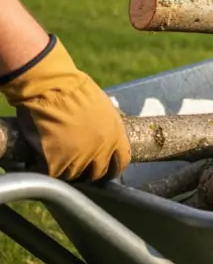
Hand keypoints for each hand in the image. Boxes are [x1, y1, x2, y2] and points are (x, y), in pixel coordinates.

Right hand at [0, 36, 130, 182]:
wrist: (51, 88)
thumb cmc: (75, 91)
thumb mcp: (104, 108)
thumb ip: (108, 127)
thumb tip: (105, 136)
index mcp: (116, 137)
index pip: (121, 162)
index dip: (112, 167)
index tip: (105, 168)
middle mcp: (101, 151)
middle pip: (97, 173)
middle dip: (88, 170)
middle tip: (76, 164)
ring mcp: (78, 159)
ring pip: (74, 176)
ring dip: (65, 169)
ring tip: (56, 159)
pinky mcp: (56, 163)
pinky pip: (52, 174)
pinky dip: (45, 169)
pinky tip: (41, 161)